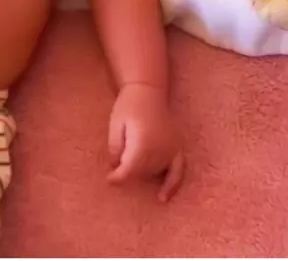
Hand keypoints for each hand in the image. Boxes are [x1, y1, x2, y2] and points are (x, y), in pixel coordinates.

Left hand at [107, 82, 183, 201]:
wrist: (148, 89)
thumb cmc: (128, 105)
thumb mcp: (115, 126)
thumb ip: (116, 150)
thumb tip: (117, 168)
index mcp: (143, 144)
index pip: (128, 171)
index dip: (117, 178)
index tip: (109, 180)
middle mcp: (160, 149)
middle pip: (140, 173)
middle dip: (127, 172)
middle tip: (118, 164)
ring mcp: (172, 149)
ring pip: (155, 173)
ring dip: (142, 174)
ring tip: (132, 166)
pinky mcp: (178, 147)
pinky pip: (178, 171)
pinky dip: (172, 185)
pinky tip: (163, 198)